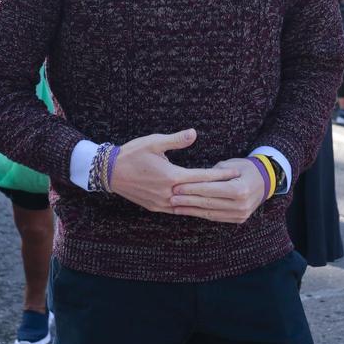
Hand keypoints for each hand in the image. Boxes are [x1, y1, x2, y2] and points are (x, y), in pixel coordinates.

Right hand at [108, 129, 239, 212]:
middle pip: (199, 193)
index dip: (220, 175)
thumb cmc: (132, 153)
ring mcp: (161, 203)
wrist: (108, 172)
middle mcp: (168, 193)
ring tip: (222, 200)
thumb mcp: (154, 142)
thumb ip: (176, 140)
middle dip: (218, 190)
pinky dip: (190, 207)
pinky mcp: (154, 207)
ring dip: (205, 202)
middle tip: (236, 187)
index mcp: (171, 176)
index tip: (235, 173)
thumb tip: (194, 133)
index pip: (201, 177)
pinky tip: (199, 206)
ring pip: (189, 205)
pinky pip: (177, 209)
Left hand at [170, 158, 266, 223]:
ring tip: (175, 206)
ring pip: (210, 213)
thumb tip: (192, 178)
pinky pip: (215, 217)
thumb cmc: (245, 168)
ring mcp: (240, 214)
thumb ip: (213, 173)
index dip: (191, 188)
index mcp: (240, 189)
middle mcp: (241, 204)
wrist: (266, 180)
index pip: (210, 189)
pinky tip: (188, 211)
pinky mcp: (238, 219)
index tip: (176, 186)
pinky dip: (200, 214)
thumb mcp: (231, 165)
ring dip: (191, 210)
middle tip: (170, 197)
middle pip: (208, 203)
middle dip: (187, 200)